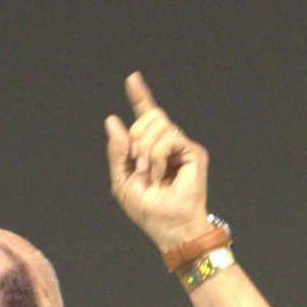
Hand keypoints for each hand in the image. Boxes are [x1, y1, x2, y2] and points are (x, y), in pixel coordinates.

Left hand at [104, 71, 211, 253]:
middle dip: (136, 138)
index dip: (140, 97)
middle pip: (149, 117)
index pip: (145, 117)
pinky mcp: (194, 152)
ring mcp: (182, 147)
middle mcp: (168, 143)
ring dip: (145, 150)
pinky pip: (169, 138)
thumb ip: (117, 152)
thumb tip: (113, 121)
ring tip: (150, 173)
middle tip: (139, 165)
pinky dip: (157, 156)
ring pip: (158, 123)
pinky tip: (159, 173)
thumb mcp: (122, 180)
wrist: (169, 228)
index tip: (132, 79)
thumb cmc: (148, 210)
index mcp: (151, 148)